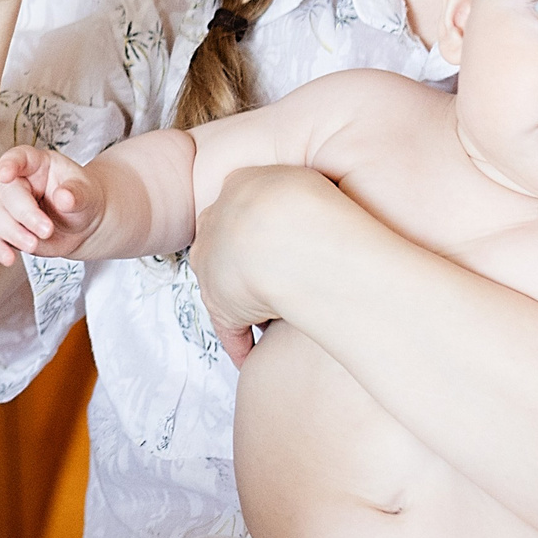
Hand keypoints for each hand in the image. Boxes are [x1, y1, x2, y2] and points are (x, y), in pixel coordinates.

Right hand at [0, 145, 100, 264]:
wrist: (82, 225)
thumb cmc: (82, 200)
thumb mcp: (87, 193)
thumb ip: (76, 194)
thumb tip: (64, 197)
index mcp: (37, 164)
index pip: (19, 157)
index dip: (9, 164)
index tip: (6, 175)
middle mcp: (17, 182)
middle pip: (6, 193)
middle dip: (23, 214)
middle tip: (46, 230)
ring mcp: (7, 206)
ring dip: (11, 233)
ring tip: (34, 245)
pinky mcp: (5, 229)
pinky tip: (9, 257)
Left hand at [189, 162, 347, 367]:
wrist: (285, 236)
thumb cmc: (310, 206)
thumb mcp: (311, 179)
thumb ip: (308, 188)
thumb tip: (324, 197)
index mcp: (239, 187)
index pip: (244, 206)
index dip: (263, 225)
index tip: (281, 239)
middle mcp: (217, 224)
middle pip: (225, 243)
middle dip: (241, 258)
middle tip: (274, 275)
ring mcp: (214, 266)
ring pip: (225, 284)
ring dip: (243, 300)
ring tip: (267, 319)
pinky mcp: (222, 306)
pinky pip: (229, 329)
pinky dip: (240, 343)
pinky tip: (251, 358)